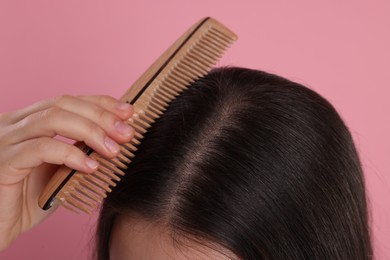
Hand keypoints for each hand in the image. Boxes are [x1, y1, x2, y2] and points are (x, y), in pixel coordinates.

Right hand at [0, 95, 133, 250]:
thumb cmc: (30, 198)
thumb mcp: (61, 169)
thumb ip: (80, 151)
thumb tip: (116, 140)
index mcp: (28, 121)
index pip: (68, 100)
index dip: (100, 102)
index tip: (127, 112)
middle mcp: (14, 123)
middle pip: (63, 103)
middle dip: (101, 116)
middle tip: (127, 133)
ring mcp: (5, 140)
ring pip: (53, 119)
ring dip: (91, 131)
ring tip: (113, 150)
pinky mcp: (2, 161)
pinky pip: (41, 148)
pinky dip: (71, 155)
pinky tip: (90, 167)